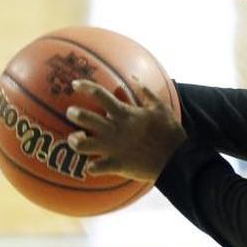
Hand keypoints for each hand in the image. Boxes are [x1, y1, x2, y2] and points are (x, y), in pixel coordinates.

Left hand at [65, 78, 185, 181]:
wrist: (176, 159)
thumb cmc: (169, 132)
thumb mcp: (160, 107)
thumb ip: (145, 92)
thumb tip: (134, 79)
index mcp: (124, 113)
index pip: (100, 94)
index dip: (85, 87)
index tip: (74, 84)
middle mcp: (114, 129)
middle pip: (85, 117)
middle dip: (74, 113)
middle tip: (71, 112)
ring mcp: (113, 148)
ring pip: (82, 144)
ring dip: (75, 141)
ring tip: (75, 138)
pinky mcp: (116, 165)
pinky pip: (93, 168)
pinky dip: (90, 167)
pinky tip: (90, 166)